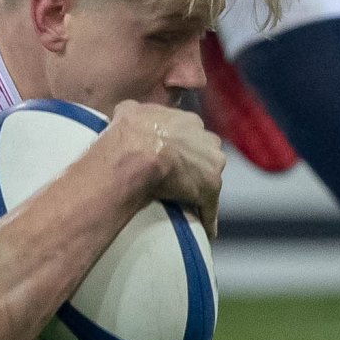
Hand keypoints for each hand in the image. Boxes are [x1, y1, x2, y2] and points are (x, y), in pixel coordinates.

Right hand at [105, 101, 224, 237]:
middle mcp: (206, 139)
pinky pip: (209, 207)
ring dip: (200, 190)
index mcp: (188, 120)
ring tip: (187, 205)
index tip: (171, 156)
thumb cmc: (129, 132)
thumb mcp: (128, 109)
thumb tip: (128, 112)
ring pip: (209, 179)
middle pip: (206, 155)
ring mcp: (211, 164)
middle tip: (178, 179)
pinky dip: (207, 218)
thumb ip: (136, 110)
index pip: (191, 134)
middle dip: (196, 165)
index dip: (181, 146)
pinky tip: (204, 230)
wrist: (135, 153)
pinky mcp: (210, 188)